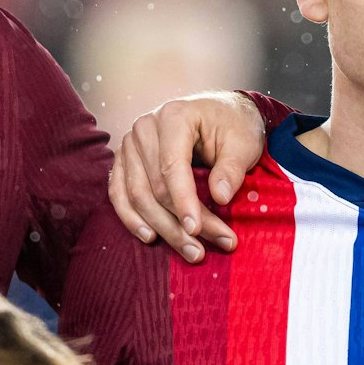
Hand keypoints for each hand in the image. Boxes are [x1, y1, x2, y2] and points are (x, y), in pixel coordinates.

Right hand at [108, 91, 265, 262]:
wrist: (220, 113)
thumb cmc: (233, 126)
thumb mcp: (244, 143)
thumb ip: (232, 168)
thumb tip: (220, 197)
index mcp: (174, 117)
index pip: (172, 166)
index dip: (184, 201)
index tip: (198, 230)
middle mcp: (145, 128)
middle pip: (154, 186)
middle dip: (179, 223)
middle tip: (203, 251)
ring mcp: (130, 144)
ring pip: (137, 195)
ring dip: (161, 228)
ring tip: (189, 251)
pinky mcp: (124, 161)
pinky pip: (120, 194)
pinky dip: (132, 218)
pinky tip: (150, 237)